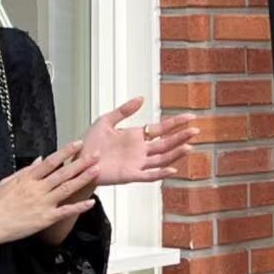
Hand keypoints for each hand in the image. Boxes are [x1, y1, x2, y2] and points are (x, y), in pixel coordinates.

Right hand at [0, 146, 99, 246]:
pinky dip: (79, 207)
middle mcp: (36, 189)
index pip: (50, 161)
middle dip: (80, 163)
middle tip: (95, 155)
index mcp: (27, 179)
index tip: (77, 144)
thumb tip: (39, 159)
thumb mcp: (8, 181)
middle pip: (63, 173)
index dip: (65, 152)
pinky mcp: (44, 219)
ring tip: (96, 171)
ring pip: (66, 189)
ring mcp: (42, 204)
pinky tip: (91, 202)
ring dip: (83, 179)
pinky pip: (65, 212)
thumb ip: (26, 170)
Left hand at [76, 98, 197, 184]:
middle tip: (196, 129)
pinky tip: (172, 169)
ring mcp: (137, 163)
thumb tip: (142, 98)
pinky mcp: (130, 175)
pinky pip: (149, 175)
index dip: (176, 123)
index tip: (191, 116)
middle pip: (166, 143)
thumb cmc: (90, 142)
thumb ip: (124, 110)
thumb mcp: (106, 121)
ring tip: (189, 146)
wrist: (78, 161)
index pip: (161, 128)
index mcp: (136, 136)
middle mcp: (140, 150)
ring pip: (161, 159)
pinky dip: (161, 173)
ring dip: (175, 153)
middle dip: (181, 136)